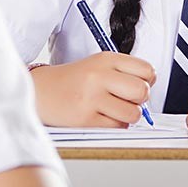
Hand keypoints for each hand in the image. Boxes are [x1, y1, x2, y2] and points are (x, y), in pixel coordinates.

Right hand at [30, 52, 155, 127]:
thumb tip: (148, 92)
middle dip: (139, 100)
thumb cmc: (73, 80)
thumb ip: (124, 73)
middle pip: (142, 92)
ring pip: (133, 114)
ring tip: (111, 110)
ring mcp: (92, 98)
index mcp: (106, 59)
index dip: (147, 81)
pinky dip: (113, 125)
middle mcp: (99, 76)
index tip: (137, 85)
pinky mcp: (85, 118)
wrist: (40, 90)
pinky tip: (100, 116)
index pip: (147, 70)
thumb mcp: (98, 65)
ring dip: (126, 116)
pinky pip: (116, 127)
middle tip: (126, 100)